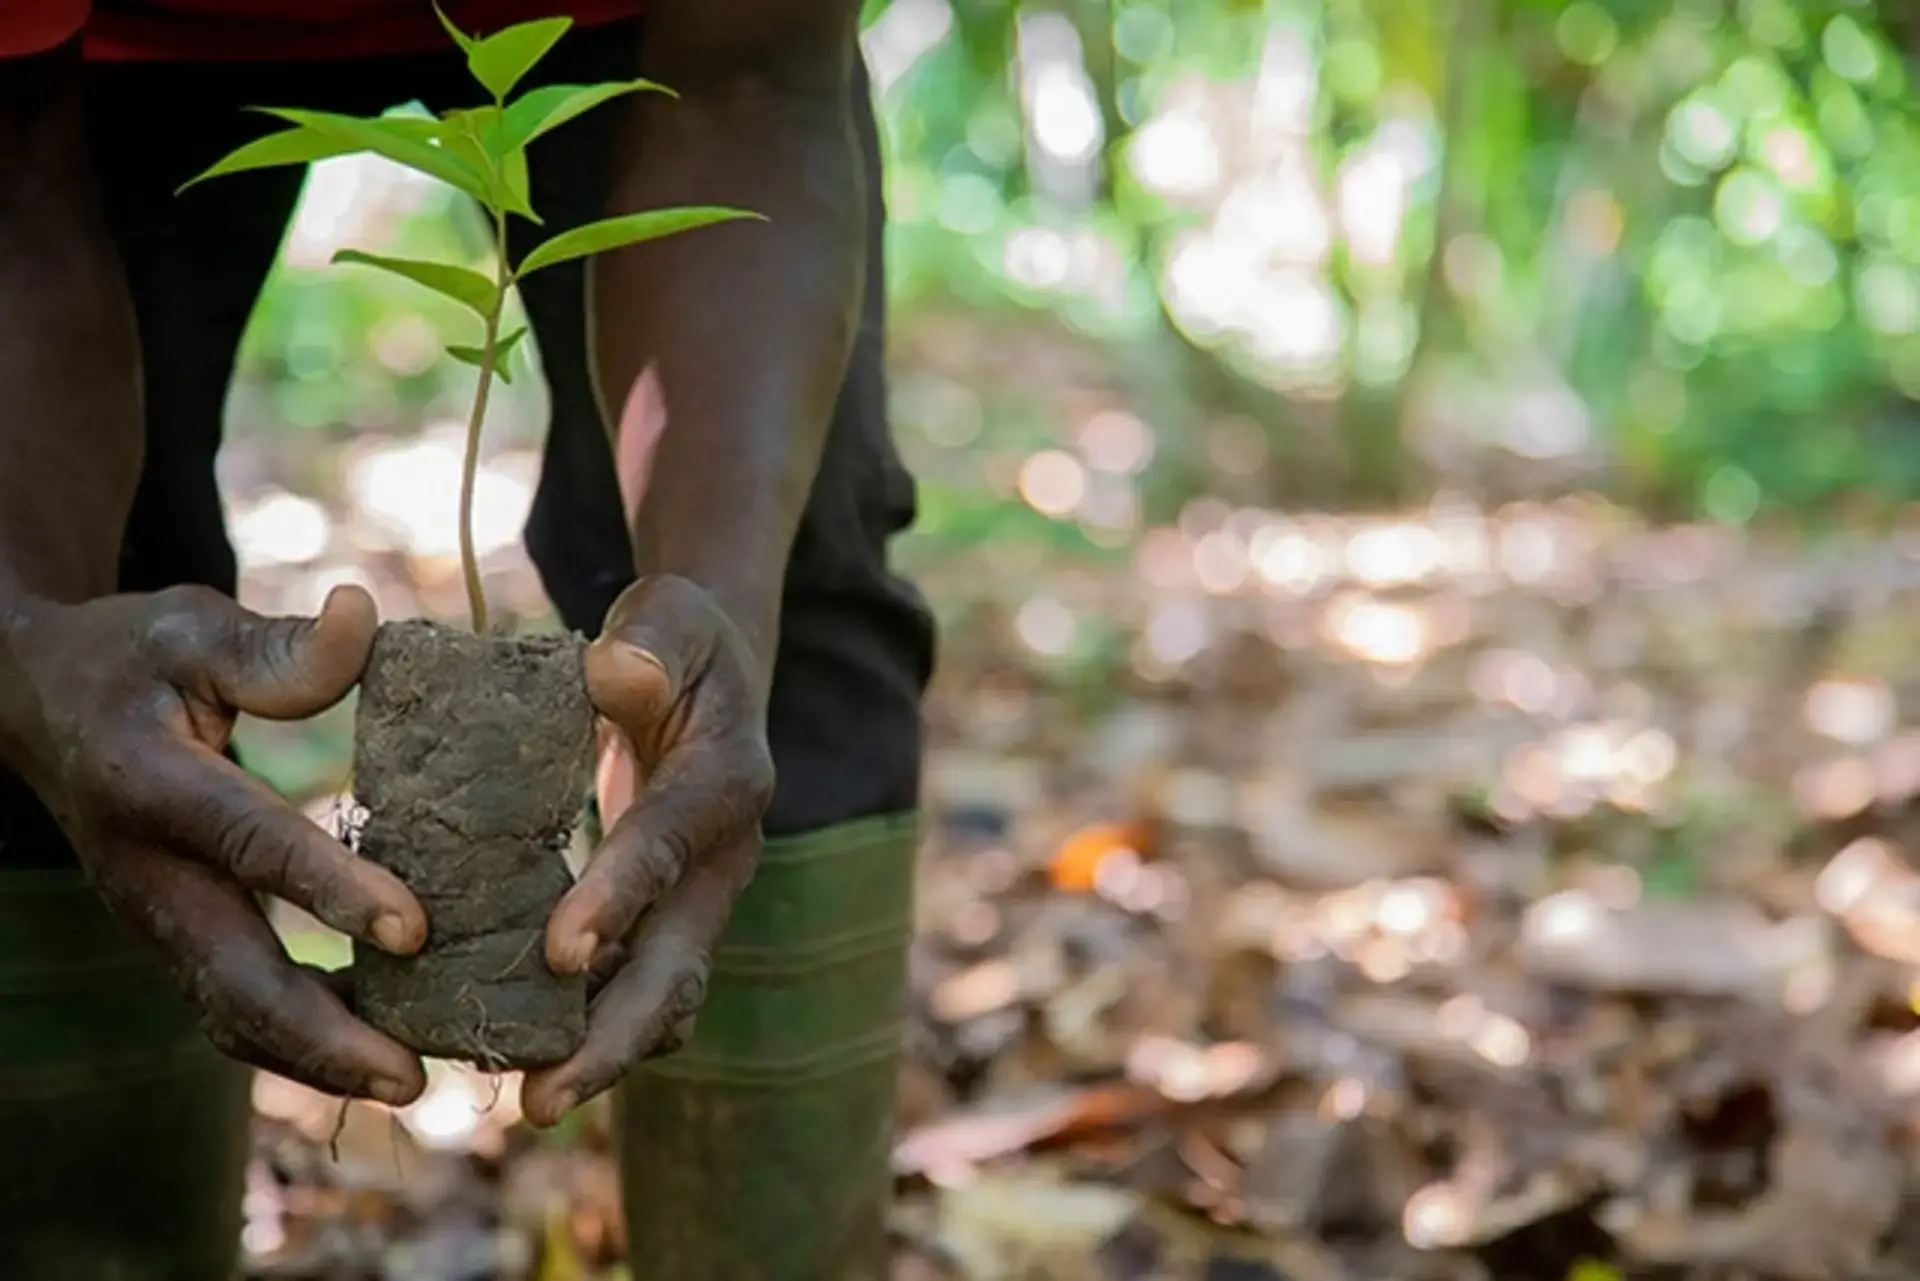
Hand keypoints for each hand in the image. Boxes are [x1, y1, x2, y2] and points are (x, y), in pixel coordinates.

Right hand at [0, 584, 428, 1103]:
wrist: (38, 702)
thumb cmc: (132, 656)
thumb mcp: (191, 626)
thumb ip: (278, 644)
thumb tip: (367, 616)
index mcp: (153, 784)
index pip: (249, 844)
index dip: (330, 889)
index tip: (413, 929)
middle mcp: (146, 871)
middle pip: (231, 977)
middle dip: (322, 1037)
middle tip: (413, 1076)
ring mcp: (154, 918)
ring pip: (228, 1014)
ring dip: (315, 1060)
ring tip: (410, 1084)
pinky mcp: (174, 938)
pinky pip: (231, 1008)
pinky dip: (298, 1044)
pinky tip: (376, 1054)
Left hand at [521, 575, 774, 1124]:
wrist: (712, 674)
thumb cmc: (677, 639)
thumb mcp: (671, 614)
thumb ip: (652, 639)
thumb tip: (614, 672)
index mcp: (728, 778)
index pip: (673, 841)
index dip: (623, 896)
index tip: (561, 952)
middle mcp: (726, 856)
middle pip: (681, 961)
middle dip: (617, 1035)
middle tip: (543, 1099)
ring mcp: (701, 899)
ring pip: (664, 994)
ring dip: (604, 1052)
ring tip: (529, 1103)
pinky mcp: (669, 920)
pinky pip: (637, 988)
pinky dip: (590, 1029)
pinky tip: (519, 1060)